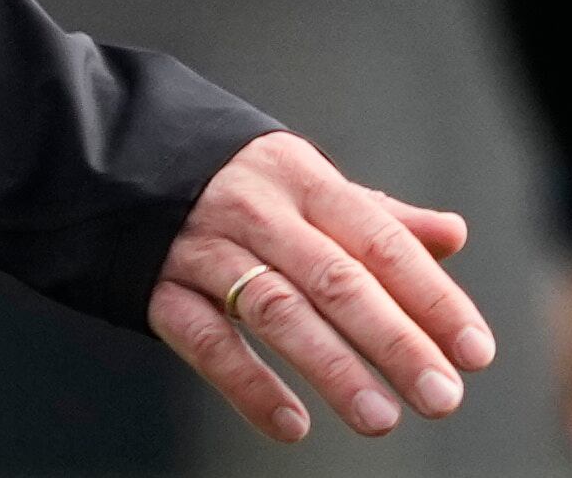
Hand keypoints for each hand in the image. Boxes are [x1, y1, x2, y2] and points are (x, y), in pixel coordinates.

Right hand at [149, 131, 492, 442]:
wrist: (97, 149)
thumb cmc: (224, 176)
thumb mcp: (297, 177)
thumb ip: (373, 213)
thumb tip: (450, 235)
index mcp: (298, 178)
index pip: (378, 241)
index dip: (430, 296)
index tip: (474, 351)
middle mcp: (252, 209)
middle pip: (334, 278)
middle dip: (393, 341)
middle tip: (441, 397)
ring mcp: (198, 247)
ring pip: (274, 308)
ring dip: (331, 367)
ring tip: (380, 418)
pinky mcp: (152, 284)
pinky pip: (203, 337)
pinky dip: (247, 382)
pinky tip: (291, 423)